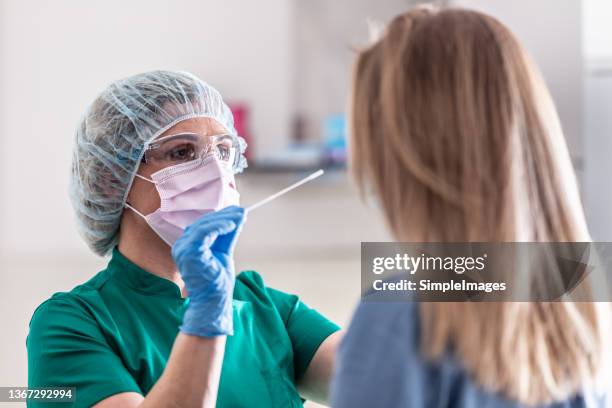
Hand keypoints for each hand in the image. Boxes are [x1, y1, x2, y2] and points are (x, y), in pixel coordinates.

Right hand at [171, 206, 245, 336]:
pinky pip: (204, 233)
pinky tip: (232, 225)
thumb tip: (239, 216)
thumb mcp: (224, 252)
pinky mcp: (189, 253)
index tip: (237, 211)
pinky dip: (218, 227)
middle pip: (203, 223)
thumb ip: (228, 235)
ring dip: (224, 220)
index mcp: (188, 246)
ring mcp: (183, 250)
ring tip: (239, 217)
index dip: (220, 216)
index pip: (203, 225)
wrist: (214, 302)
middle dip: (224, 216)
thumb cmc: (217, 282)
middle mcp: (182, 246)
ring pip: (203, 226)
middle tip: (241, 211)